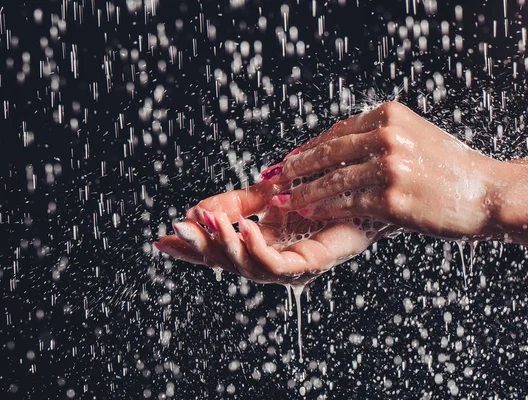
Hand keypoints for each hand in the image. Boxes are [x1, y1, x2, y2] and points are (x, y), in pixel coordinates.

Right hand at [155, 180, 399, 284]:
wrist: (365, 189)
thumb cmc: (322, 192)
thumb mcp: (268, 193)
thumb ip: (235, 203)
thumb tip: (195, 210)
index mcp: (262, 246)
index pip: (220, 252)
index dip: (191, 249)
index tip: (162, 240)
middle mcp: (275, 261)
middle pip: (229, 264)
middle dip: (202, 247)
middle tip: (179, 227)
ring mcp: (292, 268)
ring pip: (248, 268)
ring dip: (224, 245)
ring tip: (207, 221)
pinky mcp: (311, 266)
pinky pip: (276, 264)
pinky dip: (255, 247)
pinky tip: (244, 226)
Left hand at [269, 102, 505, 240]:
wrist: (488, 193)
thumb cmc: (450, 169)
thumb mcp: (415, 136)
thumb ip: (379, 136)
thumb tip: (336, 147)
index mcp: (391, 115)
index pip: (338, 130)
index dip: (310, 147)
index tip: (292, 159)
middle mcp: (388, 136)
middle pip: (328, 151)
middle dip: (298, 167)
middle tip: (277, 177)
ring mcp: (389, 168)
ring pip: (332, 180)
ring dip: (303, 192)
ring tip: (285, 201)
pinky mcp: (391, 199)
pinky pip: (346, 204)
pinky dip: (324, 210)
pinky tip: (310, 215)